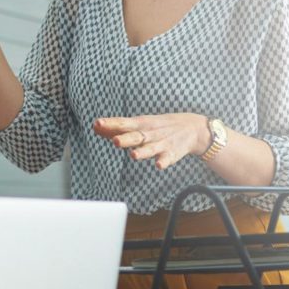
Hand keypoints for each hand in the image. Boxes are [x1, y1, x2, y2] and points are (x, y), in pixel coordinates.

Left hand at [94, 114, 211, 170]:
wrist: (192, 128)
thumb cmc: (158, 126)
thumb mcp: (139, 124)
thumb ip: (117, 128)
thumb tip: (95, 127)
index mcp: (140, 124)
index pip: (123, 123)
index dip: (110, 124)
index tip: (97, 123)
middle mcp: (150, 133)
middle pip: (135, 136)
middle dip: (125, 139)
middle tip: (115, 140)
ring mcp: (161, 143)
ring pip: (150, 149)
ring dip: (142, 152)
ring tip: (133, 155)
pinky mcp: (172, 153)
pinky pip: (167, 159)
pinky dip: (163, 162)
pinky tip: (158, 165)